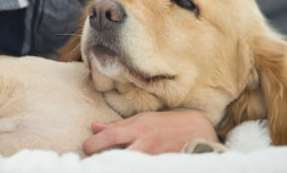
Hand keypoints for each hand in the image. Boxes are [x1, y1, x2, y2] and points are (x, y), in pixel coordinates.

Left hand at [83, 110, 217, 154]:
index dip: (94, 143)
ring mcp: (154, 157)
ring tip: (108, 165)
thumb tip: (94, 127)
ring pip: (128, 164)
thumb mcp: (143, 119)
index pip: (110, 136)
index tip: (86, 147)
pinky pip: (143, 168)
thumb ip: (118, 125)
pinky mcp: (162, 165)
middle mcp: (145, 144)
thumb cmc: (169, 123)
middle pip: (116, 155)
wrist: (200, 132)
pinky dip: (131, 167)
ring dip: (116, 165)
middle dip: (100, 159)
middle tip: (93, 162)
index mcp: (138, 129)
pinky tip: (125, 166)